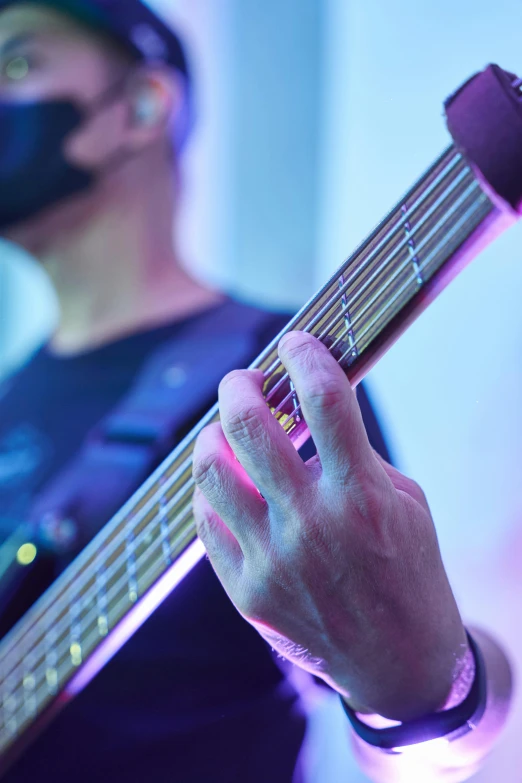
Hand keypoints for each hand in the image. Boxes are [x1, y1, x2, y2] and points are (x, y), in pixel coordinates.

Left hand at [192, 331, 467, 721]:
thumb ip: (354, 455)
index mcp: (363, 497)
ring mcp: (273, 561)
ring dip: (213, 434)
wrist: (398, 661)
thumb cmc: (407, 570)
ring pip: (211, 471)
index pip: (325, 399)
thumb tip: (302, 408)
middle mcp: (312, 525)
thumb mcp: (404, 502)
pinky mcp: (246, 592)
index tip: (295, 344)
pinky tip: (227, 484)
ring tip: (224, 430)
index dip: (305, 356)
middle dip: (239, 385)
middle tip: (245, 381)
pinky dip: (212, 490)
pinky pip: (206, 521)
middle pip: (248, 427)